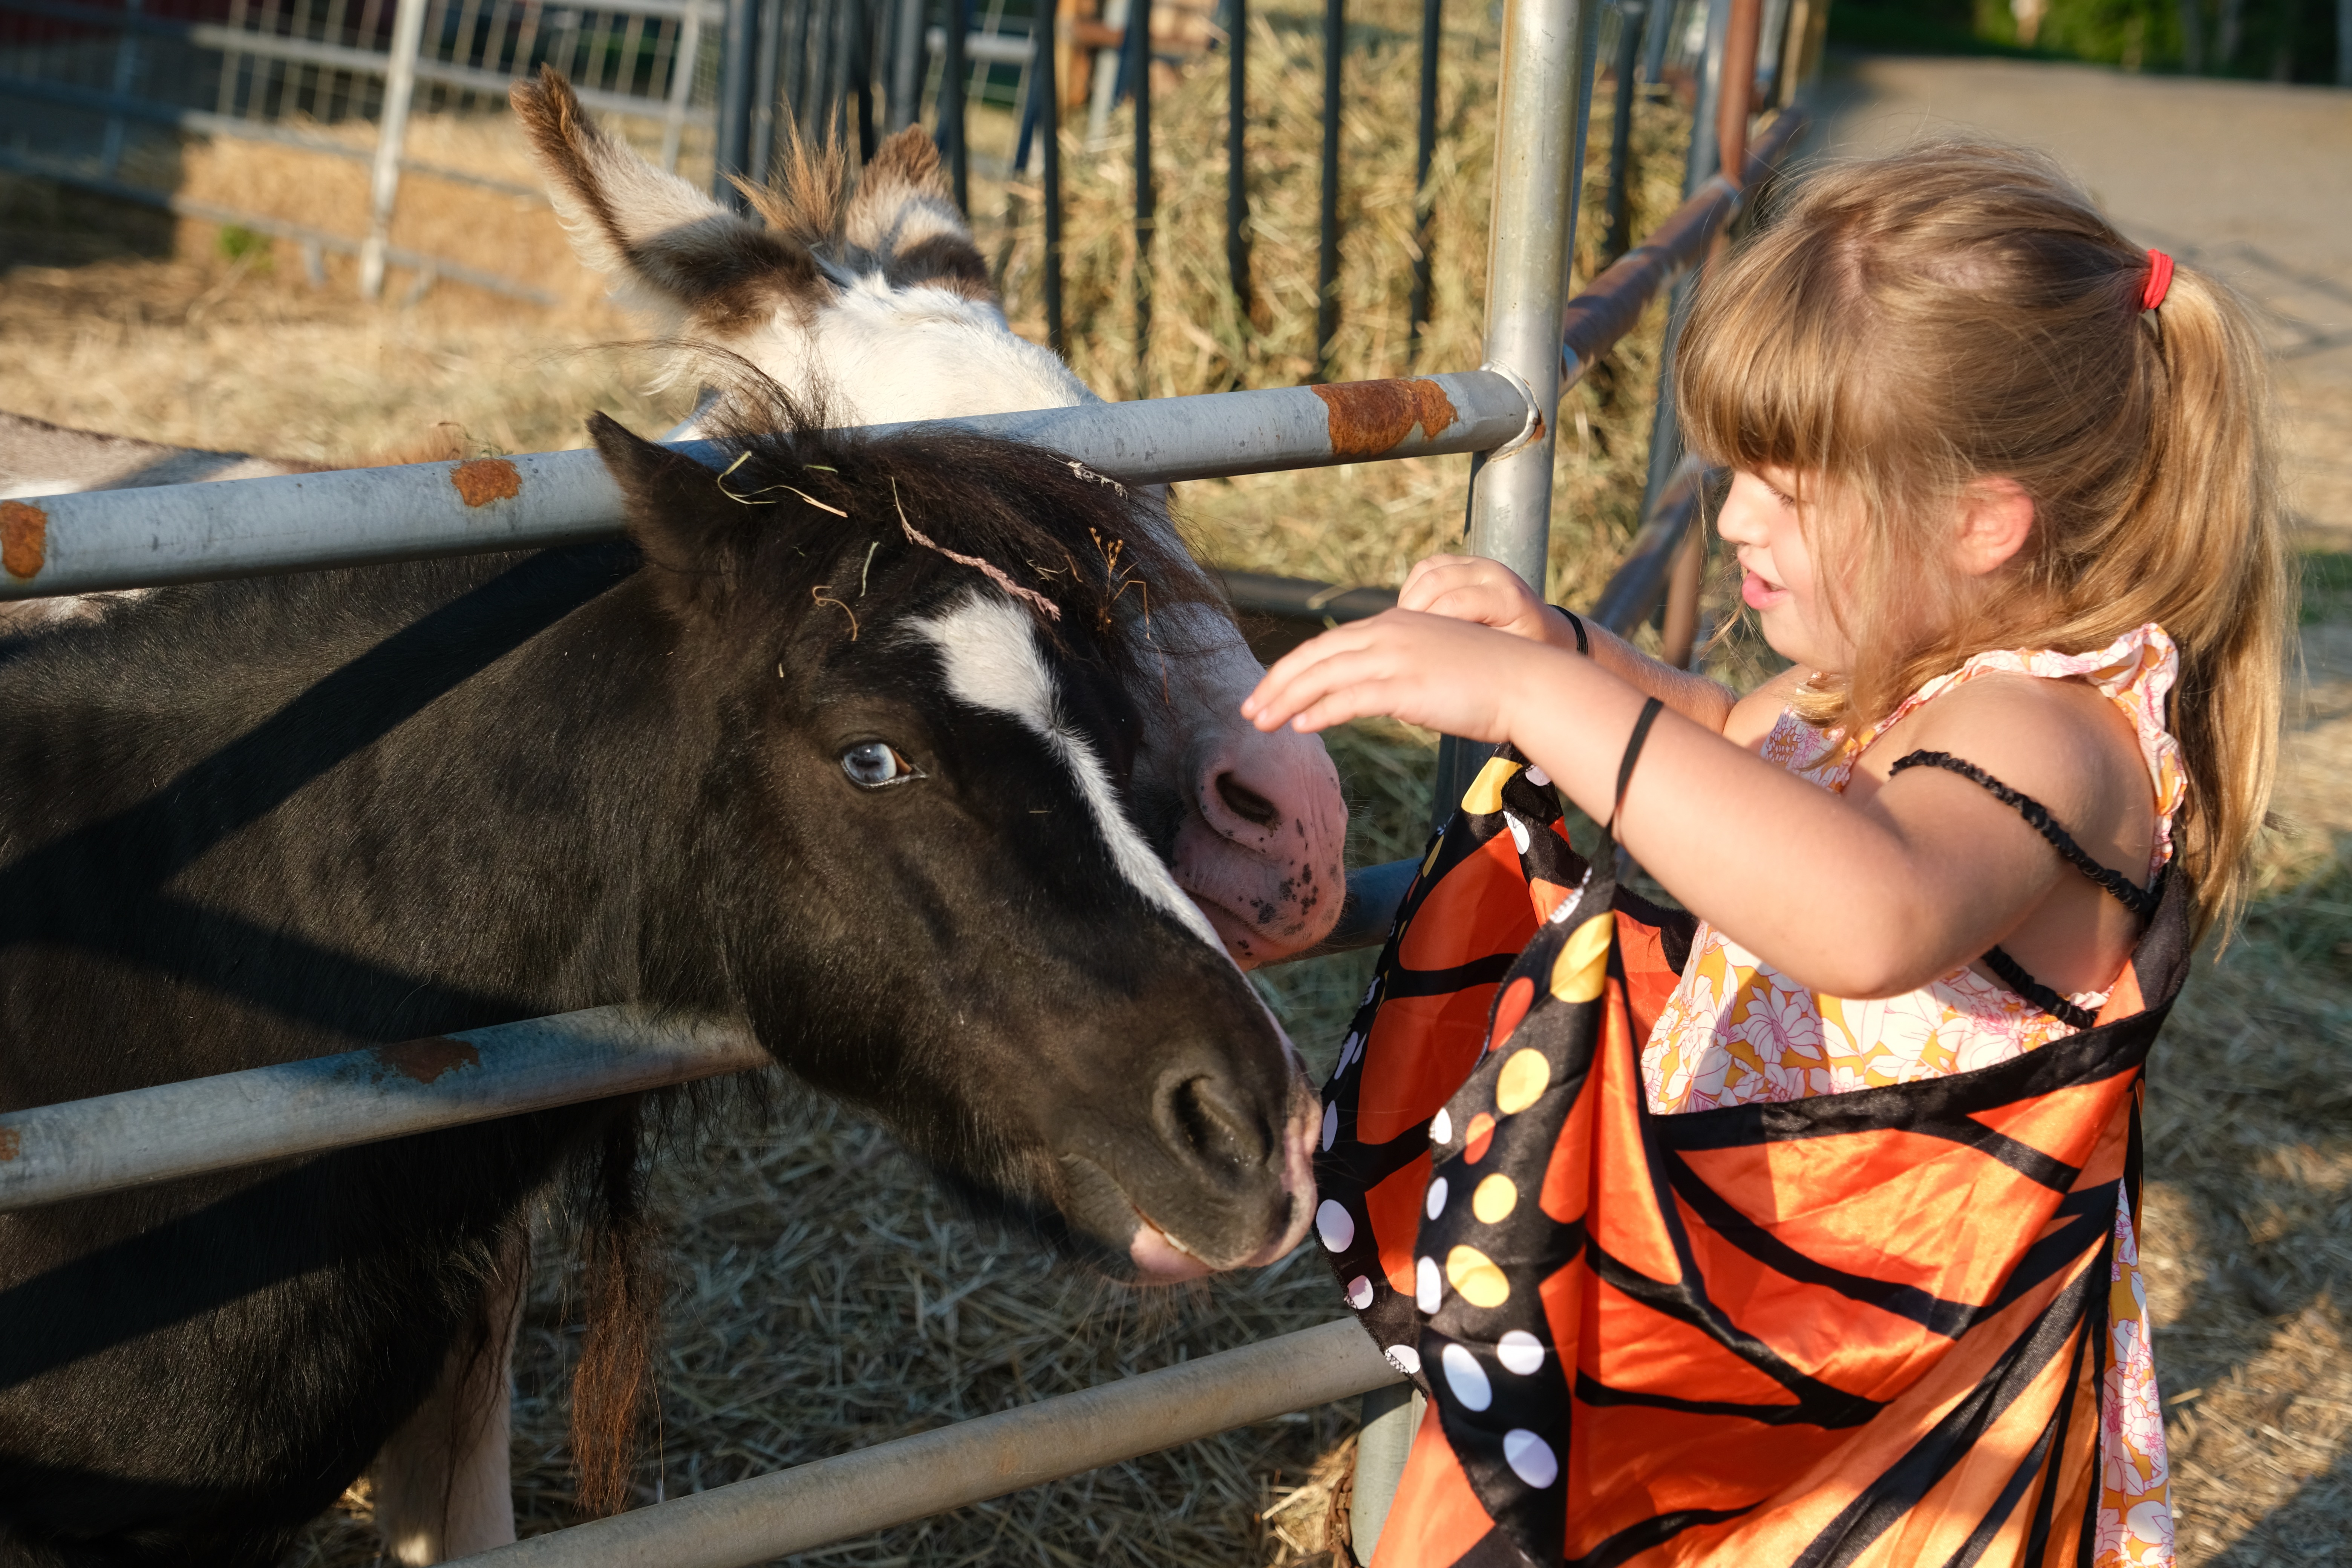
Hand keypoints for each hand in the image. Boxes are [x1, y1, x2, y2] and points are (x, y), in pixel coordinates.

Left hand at [1240, 608, 1555, 738]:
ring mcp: (1397, 656)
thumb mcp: (1434, 663)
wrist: (1528, 682)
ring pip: (1325, 675)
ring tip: (1261, 722)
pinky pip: (1350, 697)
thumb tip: (1371, 692)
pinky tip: (1300, 725)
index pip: (1330, 642)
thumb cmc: (1488, 680)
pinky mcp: (1406, 685)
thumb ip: (1399, 670)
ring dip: (1286, 699)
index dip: (1294, 667)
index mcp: (1395, 622)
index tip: (1269, 689)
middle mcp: (1390, 632)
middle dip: (1277, 682)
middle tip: (1249, 708)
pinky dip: (1320, 710)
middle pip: (1316, 654)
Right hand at [1397, 555, 1566, 646]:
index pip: (1453, 603)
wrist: (1544, 631)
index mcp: (1507, 598)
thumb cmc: (1524, 654)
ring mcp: (1478, 563)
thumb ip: (1474, 656)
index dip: (1427, 628)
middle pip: (1436, 581)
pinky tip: (1413, 616)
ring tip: (1407, 630)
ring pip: (1427, 571)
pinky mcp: (1464, 561)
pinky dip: (1413, 589)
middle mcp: (1492, 573)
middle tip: (1401, 643)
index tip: (1414, 655)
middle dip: (1412, 612)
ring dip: (1409, 600)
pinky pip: (1427, 568)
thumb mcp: (1505, 660)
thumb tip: (1430, 663)